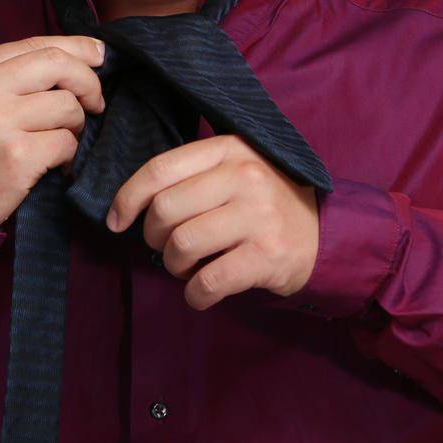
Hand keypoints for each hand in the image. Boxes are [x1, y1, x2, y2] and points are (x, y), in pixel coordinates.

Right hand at [0, 35, 106, 229]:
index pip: (35, 44)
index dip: (76, 47)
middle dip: (88, 81)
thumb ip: (6, 75)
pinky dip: (68, 154)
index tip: (98, 55)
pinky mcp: (16, 158)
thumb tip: (70, 58)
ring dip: (75, 125)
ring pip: (67, 106)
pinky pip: (66, 143)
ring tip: (60, 139)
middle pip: (57, 64)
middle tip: (94, 101)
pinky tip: (54, 164)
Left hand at [106, 134, 319, 310]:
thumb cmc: (263, 203)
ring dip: (174, 266)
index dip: (127, 198)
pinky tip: (201, 292)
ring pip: (181, 245)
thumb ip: (191, 175)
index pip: (160, 169)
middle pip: (165, 210)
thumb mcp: (234, 169)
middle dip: (152, 237)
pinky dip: (195, 294)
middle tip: (164, 246)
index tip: (116, 221)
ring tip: (187, 267)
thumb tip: (128, 205)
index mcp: (229, 149)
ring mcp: (258, 216)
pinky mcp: (268, 256)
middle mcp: (244, 176)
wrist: (325, 234)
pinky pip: (208, 281)